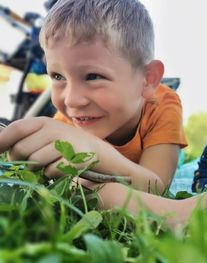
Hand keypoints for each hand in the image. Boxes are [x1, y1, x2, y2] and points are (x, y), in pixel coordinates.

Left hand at [0, 117, 115, 177]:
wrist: (95, 150)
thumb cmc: (64, 144)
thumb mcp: (46, 134)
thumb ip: (25, 138)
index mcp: (44, 122)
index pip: (16, 129)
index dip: (1, 141)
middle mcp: (55, 129)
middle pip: (21, 149)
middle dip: (20, 160)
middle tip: (29, 162)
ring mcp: (66, 143)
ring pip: (35, 161)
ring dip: (37, 168)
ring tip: (47, 163)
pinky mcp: (76, 158)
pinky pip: (51, 171)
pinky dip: (51, 174)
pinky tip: (59, 168)